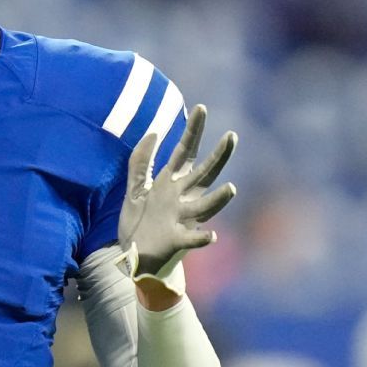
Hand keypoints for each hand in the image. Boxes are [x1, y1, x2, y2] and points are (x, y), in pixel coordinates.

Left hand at [118, 104, 236, 279]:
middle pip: (203, 174)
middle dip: (218, 157)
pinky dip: (201, 239)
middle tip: (231, 136)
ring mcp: (181, 219)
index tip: (201, 108)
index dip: (193, 131)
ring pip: (204, 207)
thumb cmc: (139, 223)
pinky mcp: (176, 241)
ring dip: (218, 199)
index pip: (185, 152)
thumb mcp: (135, 188)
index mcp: (170, 183)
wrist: (135, 258)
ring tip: (231, 188)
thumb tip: (154, 132)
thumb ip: (141, 161)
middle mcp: (180, 198)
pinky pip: (191, 240)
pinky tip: (212, 236)